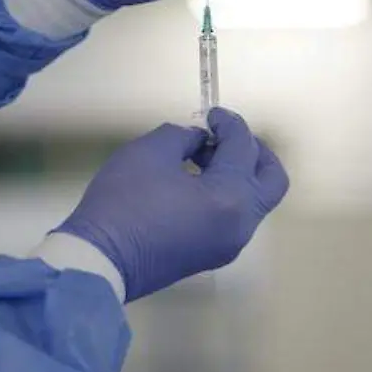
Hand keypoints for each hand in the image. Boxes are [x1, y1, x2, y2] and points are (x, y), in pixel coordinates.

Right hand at [54, 108, 288, 302]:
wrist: (101, 259)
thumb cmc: (123, 201)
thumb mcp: (149, 153)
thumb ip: (183, 137)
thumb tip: (198, 141)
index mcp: (231, 197)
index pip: (243, 148)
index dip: (229, 123)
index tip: (211, 113)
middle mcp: (241, 224)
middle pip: (271, 181)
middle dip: (255, 152)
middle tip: (226, 136)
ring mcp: (228, 244)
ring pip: (252, 201)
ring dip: (237, 174)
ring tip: (201, 158)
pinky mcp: (211, 255)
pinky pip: (233, 218)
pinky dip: (225, 195)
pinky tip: (192, 183)